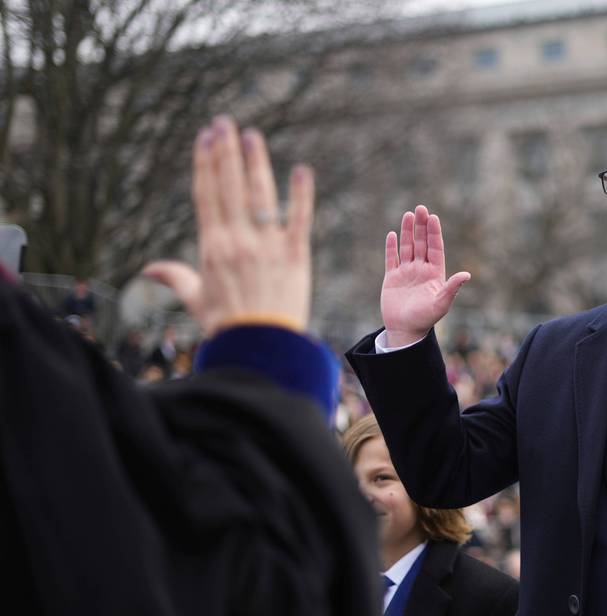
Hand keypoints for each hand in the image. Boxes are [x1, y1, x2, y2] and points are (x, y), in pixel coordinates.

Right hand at [144, 116, 312, 335]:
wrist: (260, 345)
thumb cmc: (227, 325)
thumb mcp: (196, 300)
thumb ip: (176, 278)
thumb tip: (149, 269)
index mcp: (212, 246)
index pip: (207, 195)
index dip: (206, 164)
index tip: (205, 139)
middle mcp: (238, 240)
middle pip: (230, 186)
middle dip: (226, 152)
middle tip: (225, 123)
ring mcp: (268, 245)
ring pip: (260, 195)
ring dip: (256, 163)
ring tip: (252, 135)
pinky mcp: (296, 255)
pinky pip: (300, 219)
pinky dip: (301, 195)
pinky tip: (301, 171)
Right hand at [379, 206, 470, 345]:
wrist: (405, 330)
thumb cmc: (426, 318)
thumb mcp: (442, 303)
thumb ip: (452, 288)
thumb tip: (467, 275)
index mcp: (435, 273)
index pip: (435, 248)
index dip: (434, 233)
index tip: (433, 217)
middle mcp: (421, 269)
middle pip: (421, 243)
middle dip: (421, 226)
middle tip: (420, 208)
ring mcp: (406, 272)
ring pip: (407, 247)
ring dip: (407, 232)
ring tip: (408, 215)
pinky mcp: (392, 278)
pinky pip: (392, 259)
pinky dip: (391, 247)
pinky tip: (392, 234)